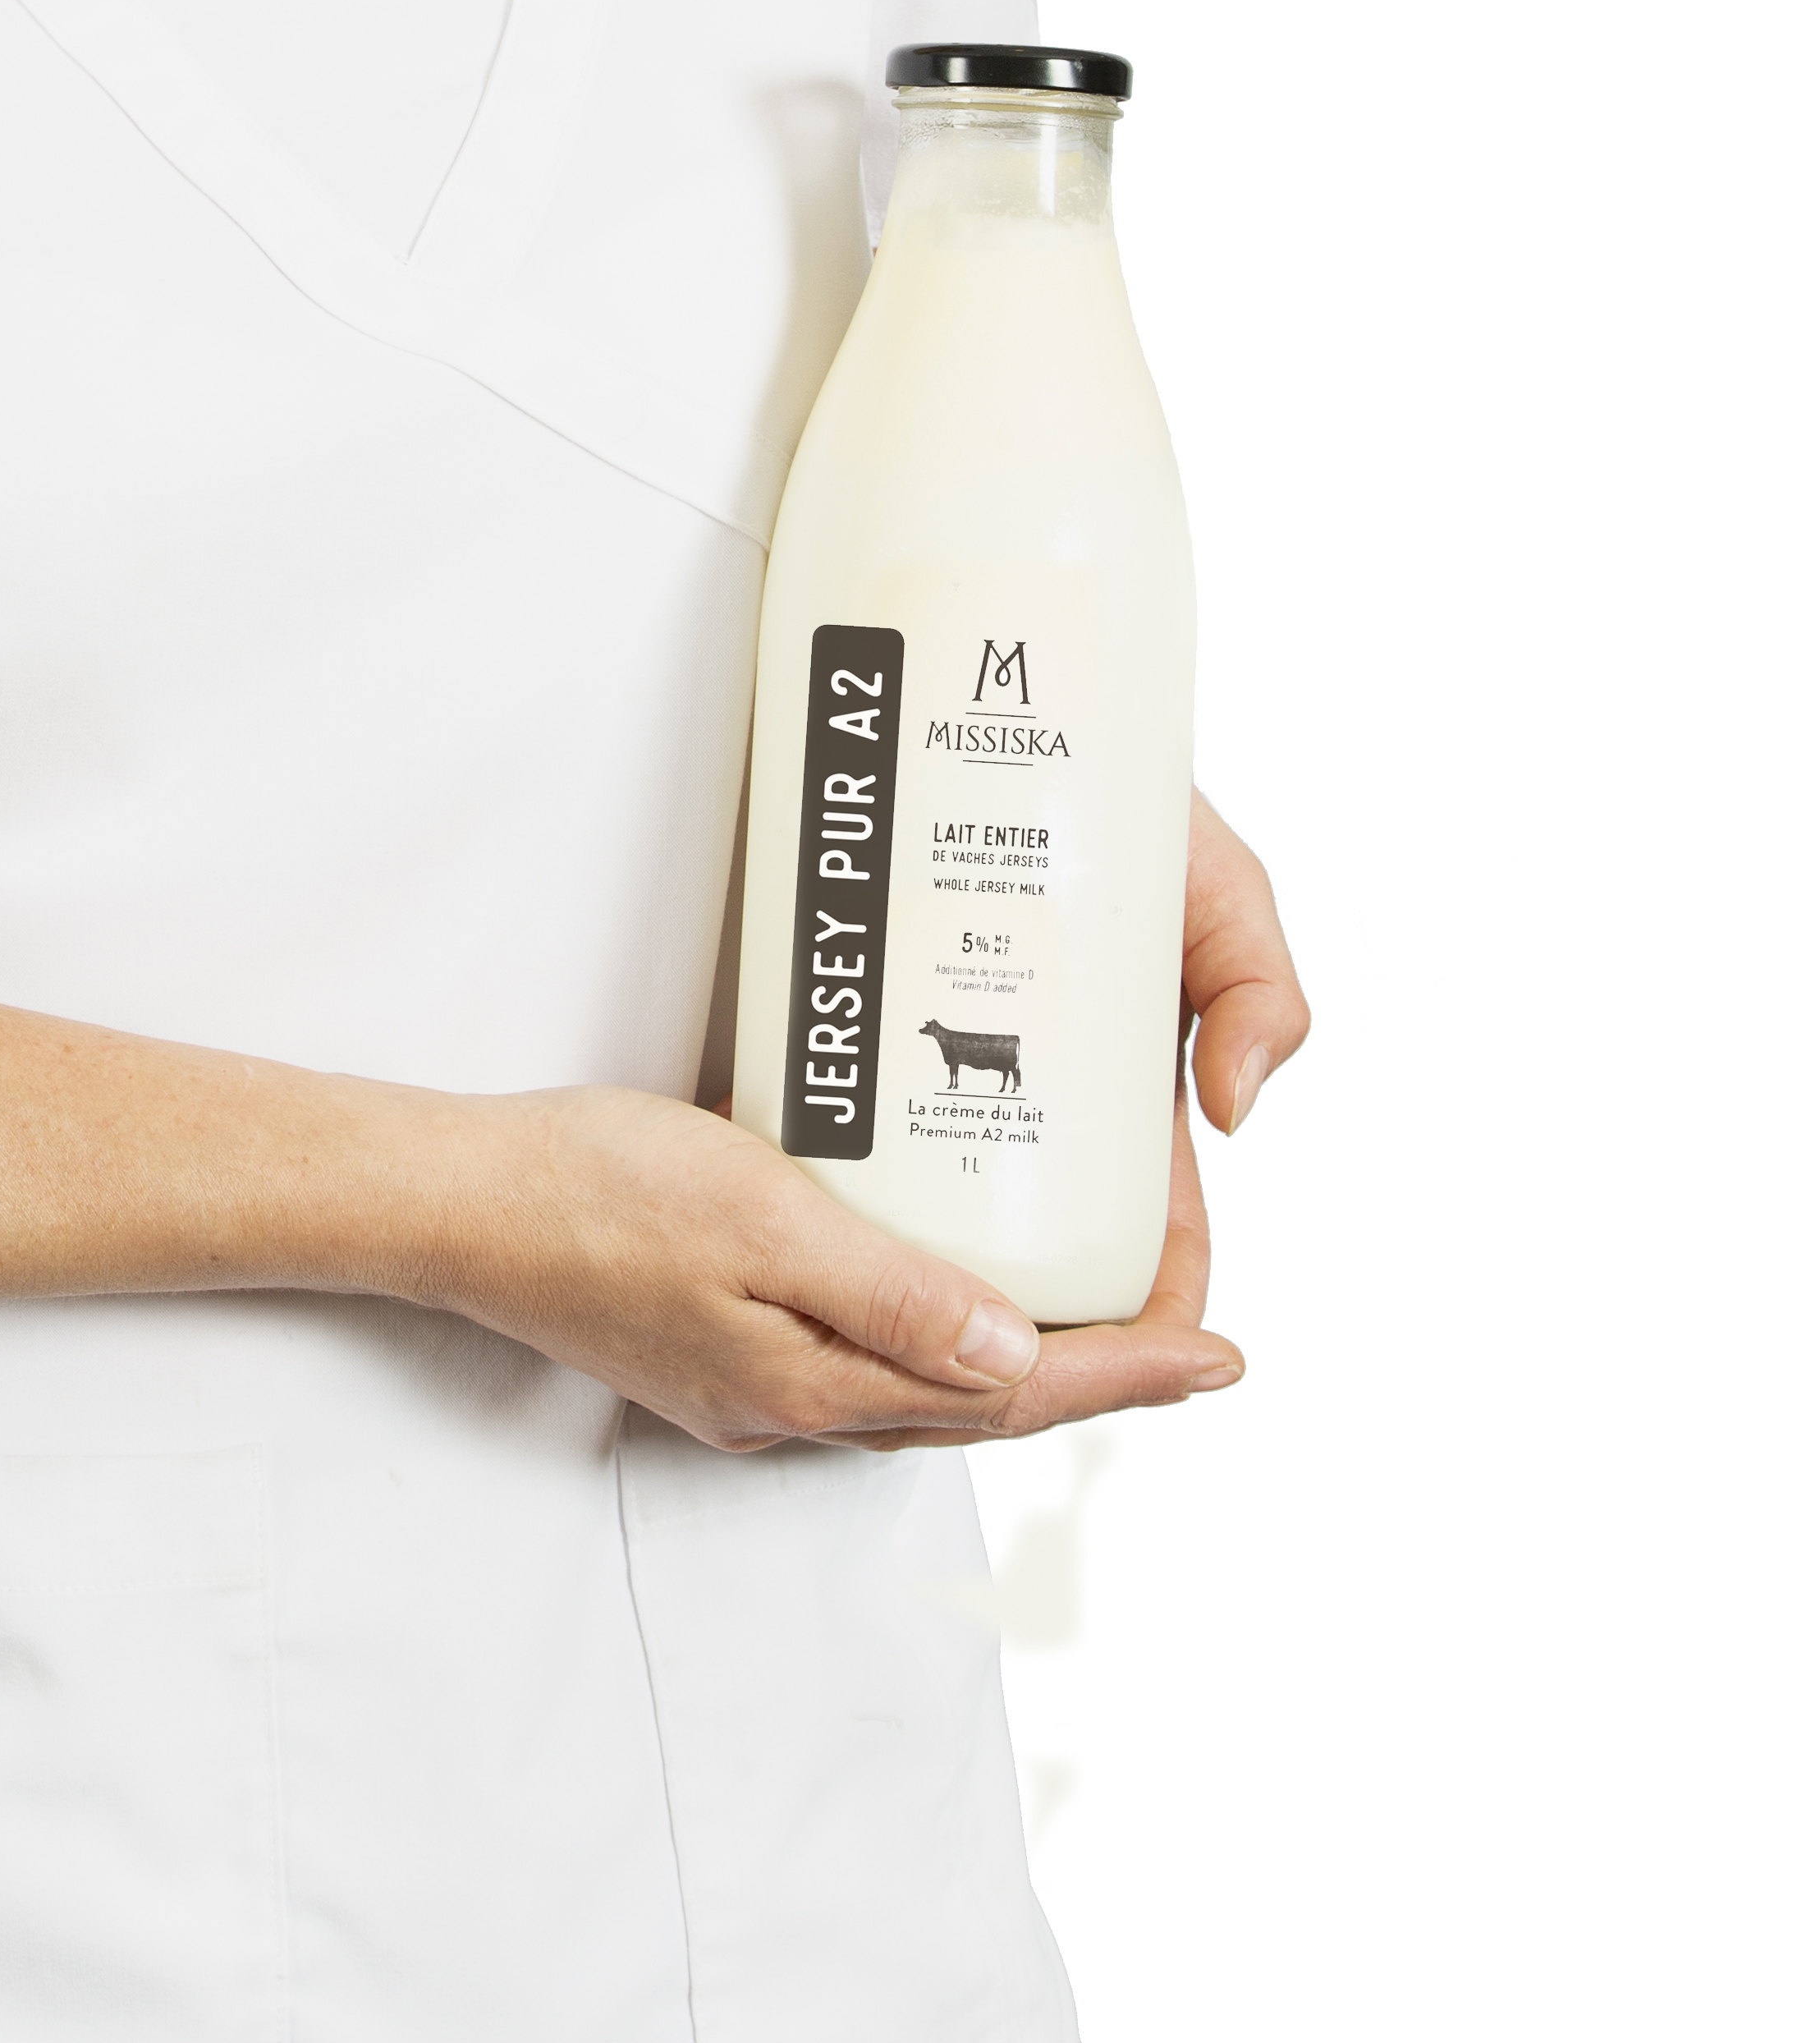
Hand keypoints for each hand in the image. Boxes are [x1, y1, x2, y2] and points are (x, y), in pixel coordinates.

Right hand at [426, 1082, 1242, 1453]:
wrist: (457, 1203)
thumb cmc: (594, 1190)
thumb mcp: (758, 1212)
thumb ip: (891, 1291)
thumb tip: (1023, 1360)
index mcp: (817, 1382)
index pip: (1017, 1393)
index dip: (1133, 1375)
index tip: (1227, 1357)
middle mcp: (797, 1409)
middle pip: (989, 1405)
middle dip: (1102, 1371)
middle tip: (1192, 1324)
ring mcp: (756, 1391)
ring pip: (932, 1390)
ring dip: (1028, 1362)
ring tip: (1105, 1311)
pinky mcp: (723, 1357)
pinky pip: (871, 1364)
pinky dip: (944, 1338)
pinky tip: (955, 1294)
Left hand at [850, 774, 1310, 1450]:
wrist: (1009, 699)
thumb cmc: (1131, 797)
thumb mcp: (1224, 896)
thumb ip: (1259, 990)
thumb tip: (1233, 1113)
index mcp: (1119, 1090)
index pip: (1134, 1232)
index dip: (1132, 1305)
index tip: (1119, 1344)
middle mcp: (1027, 1082)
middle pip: (1011, 1224)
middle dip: (991, 1287)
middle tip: (959, 1311)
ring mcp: (943, 1046)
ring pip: (919, 1172)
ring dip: (891, 1226)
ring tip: (864, 1252)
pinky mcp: (862, 997)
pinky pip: (836, 1080)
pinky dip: (816, 1121)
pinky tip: (783, 1149)